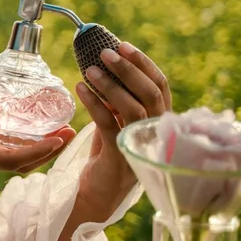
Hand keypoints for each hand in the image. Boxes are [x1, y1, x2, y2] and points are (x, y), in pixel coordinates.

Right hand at [0, 112, 75, 177]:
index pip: (17, 158)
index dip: (43, 151)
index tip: (65, 137)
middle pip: (22, 159)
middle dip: (49, 149)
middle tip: (70, 131)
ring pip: (13, 153)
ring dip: (37, 144)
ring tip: (55, 128)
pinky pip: (0, 144)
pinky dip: (18, 138)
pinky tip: (22, 125)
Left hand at [75, 41, 170, 217]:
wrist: (97, 195)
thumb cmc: (108, 155)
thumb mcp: (116, 122)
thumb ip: (118, 100)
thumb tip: (105, 66)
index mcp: (158, 121)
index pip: (160, 87)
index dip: (144, 64)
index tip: (123, 45)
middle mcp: (155, 133)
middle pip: (151, 95)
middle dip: (129, 69)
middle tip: (106, 52)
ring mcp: (140, 146)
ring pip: (133, 109)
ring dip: (111, 85)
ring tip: (90, 68)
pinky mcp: (120, 157)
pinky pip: (109, 125)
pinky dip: (94, 103)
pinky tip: (80, 88)